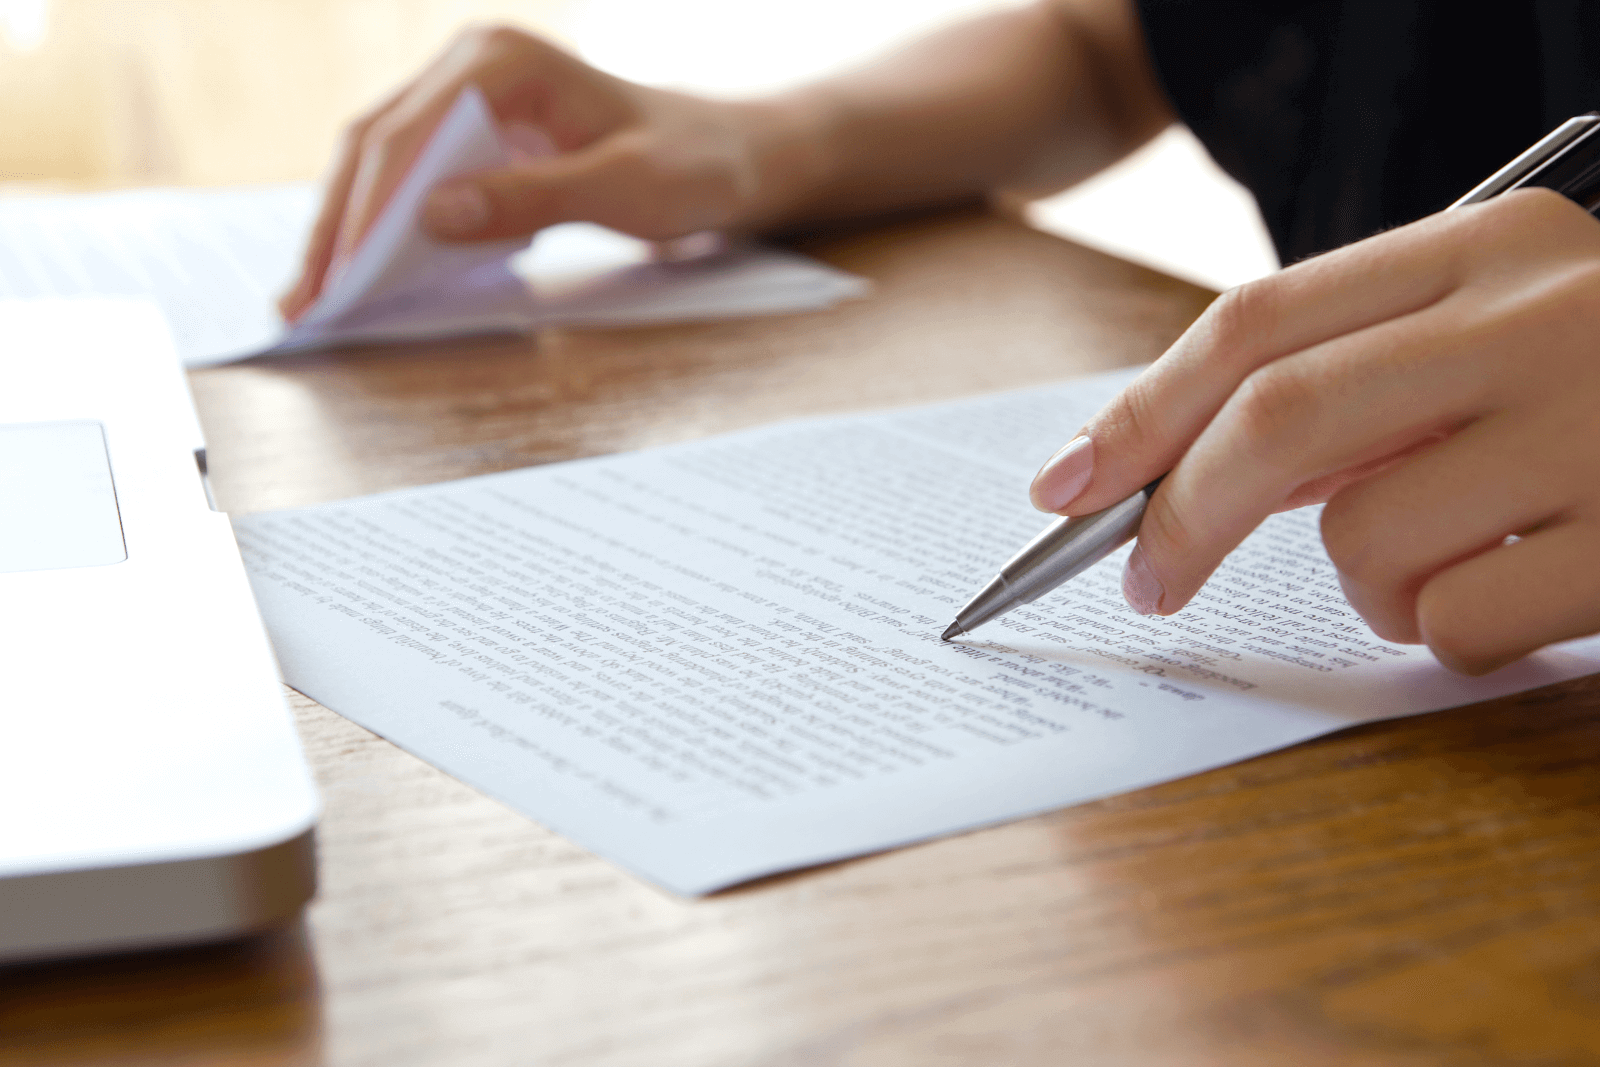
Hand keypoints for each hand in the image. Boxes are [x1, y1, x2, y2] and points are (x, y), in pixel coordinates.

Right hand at [279, 25, 813, 320]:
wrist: (730, 158)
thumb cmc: (692, 166)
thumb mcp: (623, 188)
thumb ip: (532, 197)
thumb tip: (432, 214)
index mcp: (501, 60)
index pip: (407, 136)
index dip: (364, 209)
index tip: (338, 274)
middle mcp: (474, 65)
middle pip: (377, 144)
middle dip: (337, 224)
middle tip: (303, 298)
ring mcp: (472, 98)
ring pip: (386, 162)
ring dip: (351, 229)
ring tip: (317, 295)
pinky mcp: (481, 135)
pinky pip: (418, 179)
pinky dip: (390, 227)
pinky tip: (369, 274)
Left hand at [1029, 188, 1599, 673]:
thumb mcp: (1500, 335)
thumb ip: (1361, 383)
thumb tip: (1185, 473)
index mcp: (1490, 245)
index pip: (1259, 324)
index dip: (1141, 412)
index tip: (1065, 488)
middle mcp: (1543, 316)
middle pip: (1280, 423)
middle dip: (1180, 516)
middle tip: (1146, 583)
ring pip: (1364, 542)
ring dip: (1366, 584)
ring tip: (1454, 564)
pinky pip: (1460, 623)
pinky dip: (1451, 635)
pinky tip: (1530, 594)